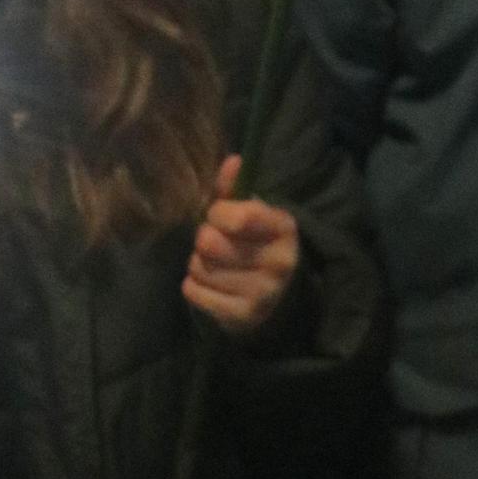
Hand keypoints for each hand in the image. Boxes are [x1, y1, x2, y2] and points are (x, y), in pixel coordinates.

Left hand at [182, 156, 298, 333]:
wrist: (276, 298)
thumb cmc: (257, 244)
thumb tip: (232, 161)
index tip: (219, 216)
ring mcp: (261, 294)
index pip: (238, 217)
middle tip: (213, 242)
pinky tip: (209, 282)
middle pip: (210, 243)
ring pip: (199, 267)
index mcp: (284, 229)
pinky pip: (193, 292)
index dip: (218, 212)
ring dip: (199, 262)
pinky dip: (194, 285)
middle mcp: (278, 263)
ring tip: (214, 262)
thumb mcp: (254, 213)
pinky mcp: (241, 317)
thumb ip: (236, 188)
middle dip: (204, 238)